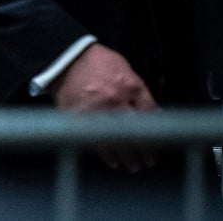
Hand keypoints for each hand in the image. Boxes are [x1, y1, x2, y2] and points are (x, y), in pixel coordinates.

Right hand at [51, 43, 157, 171]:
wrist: (65, 57)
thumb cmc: (96, 62)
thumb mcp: (127, 71)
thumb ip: (141, 92)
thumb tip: (154, 112)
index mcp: (127, 88)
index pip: (148, 118)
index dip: (155, 134)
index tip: (156, 146)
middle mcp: (112, 101)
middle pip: (133, 133)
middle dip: (143, 151)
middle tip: (147, 160)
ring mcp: (93, 111)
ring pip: (114, 141)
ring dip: (126, 156)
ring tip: (132, 164)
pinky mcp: (76, 117)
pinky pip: (92, 139)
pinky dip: (104, 153)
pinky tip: (112, 160)